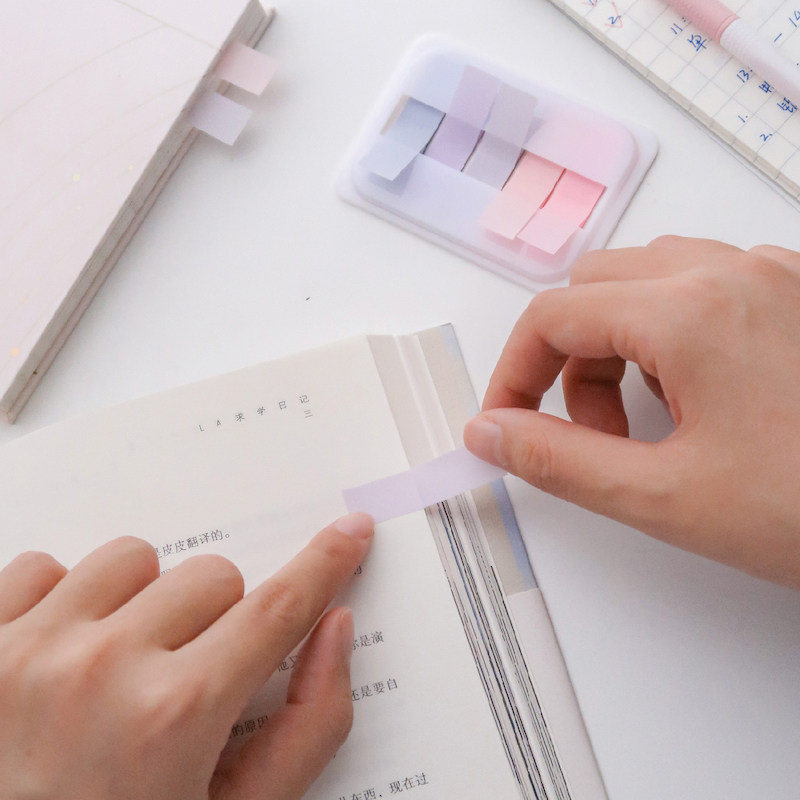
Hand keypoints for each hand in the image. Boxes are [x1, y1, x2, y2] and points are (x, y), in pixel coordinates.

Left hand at [0, 512, 373, 798]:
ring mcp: (30, 648)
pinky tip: (65, 652)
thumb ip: (308, 725)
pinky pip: (44, 564)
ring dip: (142, 602)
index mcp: (176, 715)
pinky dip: (64, 598)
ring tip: (120, 665)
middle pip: (212, 577)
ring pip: (132, 558)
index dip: (325, 564)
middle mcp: (102, 668)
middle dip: (217, 621)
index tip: (348, 533)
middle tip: (186, 678)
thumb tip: (335, 628)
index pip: (279, 609)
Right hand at [465, 236, 799, 587]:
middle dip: (568, 361)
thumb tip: (490, 433)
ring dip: (619, 347)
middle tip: (590, 433)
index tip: (508, 423)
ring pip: (646, 283)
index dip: (513, 373)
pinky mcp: (797, 295)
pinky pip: (702, 287)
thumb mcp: (666, 496)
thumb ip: (557, 461)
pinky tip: (702, 396)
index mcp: (690, 312)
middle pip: (594, 288)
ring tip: (650, 421)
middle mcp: (732, 273)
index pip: (551, 315)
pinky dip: (670, 335)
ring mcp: (773, 277)